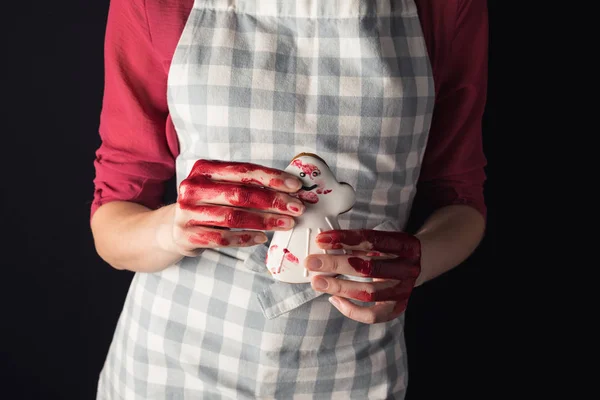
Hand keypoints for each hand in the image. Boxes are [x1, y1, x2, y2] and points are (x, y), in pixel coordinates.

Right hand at [171, 159, 304, 255]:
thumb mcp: (221, 187)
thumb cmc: (207, 203)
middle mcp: (193, 187)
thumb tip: (291, 189)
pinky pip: (222, 238)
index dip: (272, 177)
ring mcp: (187, 212)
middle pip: (241, 194)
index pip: (244, 171)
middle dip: (274, 201)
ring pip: (233, 217)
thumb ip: (248, 184)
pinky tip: (262, 239)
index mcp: (204, 169)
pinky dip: (245, 238)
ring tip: (287, 224)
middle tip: (297, 208)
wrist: (172, 227)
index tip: (296, 186)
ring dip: (265, 221)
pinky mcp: (186, 235)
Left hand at [304, 229, 420, 323]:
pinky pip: (373, 315)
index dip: (345, 239)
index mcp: (405, 244)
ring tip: (317, 282)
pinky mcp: (398, 307)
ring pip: (368, 292)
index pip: (372, 240)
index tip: (321, 239)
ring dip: (339, 287)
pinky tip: (333, 299)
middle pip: (368, 267)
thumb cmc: (392, 250)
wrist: (422, 264)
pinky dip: (351, 310)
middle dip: (336, 264)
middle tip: (312, 262)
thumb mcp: (381, 241)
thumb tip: (324, 247)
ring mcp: (404, 289)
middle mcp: (408, 268)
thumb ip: (358, 244)